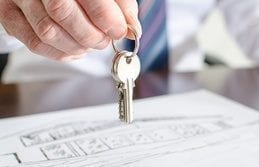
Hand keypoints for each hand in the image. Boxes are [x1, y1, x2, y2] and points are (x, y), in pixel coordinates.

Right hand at [0, 0, 140, 60]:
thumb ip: (120, 5)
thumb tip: (132, 28)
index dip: (107, 18)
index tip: (119, 31)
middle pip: (62, 13)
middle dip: (91, 35)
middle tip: (104, 40)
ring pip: (47, 32)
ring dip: (77, 46)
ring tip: (90, 44)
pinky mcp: (11, 17)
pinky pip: (35, 44)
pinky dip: (60, 53)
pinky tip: (75, 49)